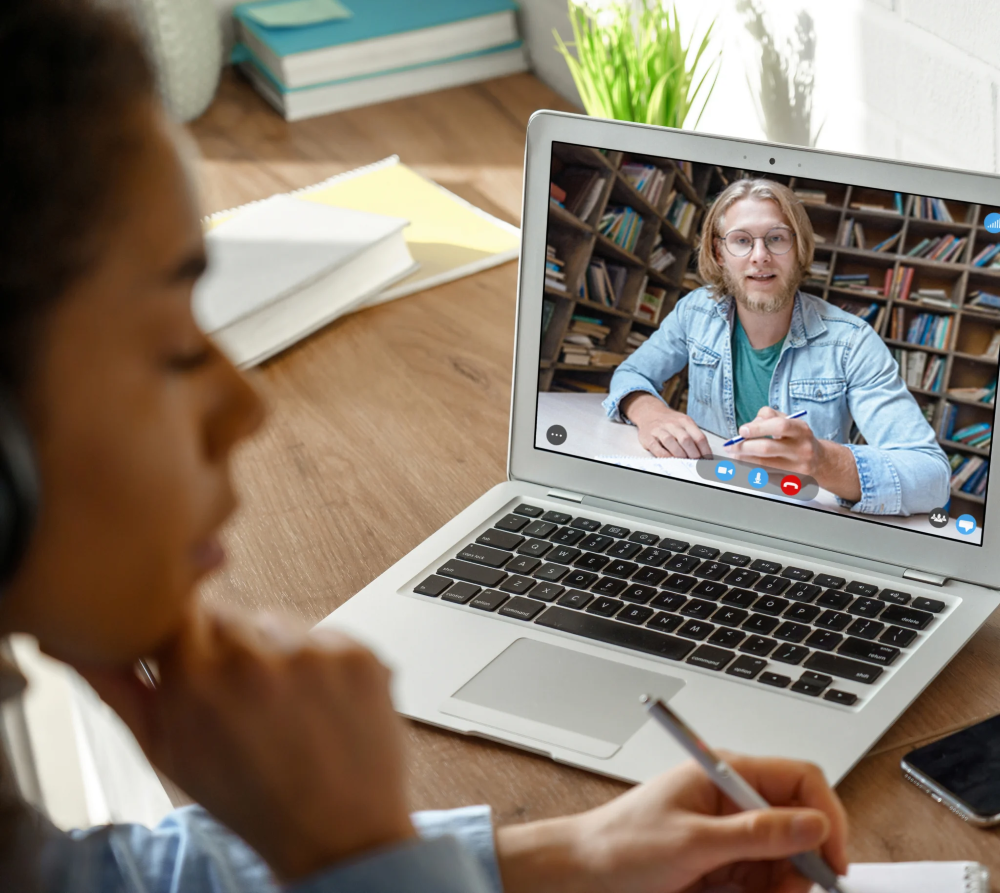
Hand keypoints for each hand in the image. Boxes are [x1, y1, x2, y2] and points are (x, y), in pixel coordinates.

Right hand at [74, 607, 414, 881]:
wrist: (338, 833)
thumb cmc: (248, 797)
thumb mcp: (166, 751)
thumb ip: (117, 687)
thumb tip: (71, 642)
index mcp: (198, 677)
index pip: (179, 607)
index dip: (185, 632)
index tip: (192, 654)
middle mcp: (256, 655)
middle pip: (230, 613)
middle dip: (228, 646)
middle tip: (241, 698)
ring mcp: (315, 652)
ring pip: (279, 623)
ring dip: (276, 651)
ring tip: (284, 707)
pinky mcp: (360, 653)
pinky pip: (327, 635)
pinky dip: (322, 662)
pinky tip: (321, 706)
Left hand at [496, 754, 847, 892]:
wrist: (582, 872)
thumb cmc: (622, 844)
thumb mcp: (693, 842)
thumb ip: (756, 834)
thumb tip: (813, 824)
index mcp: (725, 774)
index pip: (800, 779)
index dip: (826, 815)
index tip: (831, 860)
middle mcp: (733, 800)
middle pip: (799, 826)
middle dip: (801, 863)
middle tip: (782, 892)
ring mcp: (729, 833)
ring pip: (785, 861)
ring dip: (779, 886)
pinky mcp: (723, 863)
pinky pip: (763, 881)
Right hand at [623, 393, 711, 458]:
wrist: (649, 412)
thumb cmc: (670, 422)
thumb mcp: (684, 423)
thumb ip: (693, 436)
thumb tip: (704, 455)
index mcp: (685, 421)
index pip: (699, 437)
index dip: (705, 451)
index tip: (708, 460)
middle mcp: (672, 424)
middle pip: (686, 439)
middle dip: (693, 454)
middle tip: (696, 463)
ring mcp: (659, 430)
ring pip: (671, 442)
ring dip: (680, 455)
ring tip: (685, 462)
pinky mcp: (648, 438)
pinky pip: (658, 449)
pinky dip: (666, 456)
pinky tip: (671, 461)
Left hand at [726, 407, 860, 502]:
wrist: (820, 462)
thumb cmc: (797, 438)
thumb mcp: (788, 420)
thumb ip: (768, 416)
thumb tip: (747, 427)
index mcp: (801, 430)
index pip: (779, 426)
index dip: (757, 428)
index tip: (741, 431)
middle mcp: (802, 450)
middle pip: (767, 449)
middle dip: (743, 448)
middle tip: (730, 447)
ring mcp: (798, 469)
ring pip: (763, 466)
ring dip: (744, 461)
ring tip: (735, 456)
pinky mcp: (792, 483)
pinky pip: (766, 478)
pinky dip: (753, 471)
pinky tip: (747, 466)